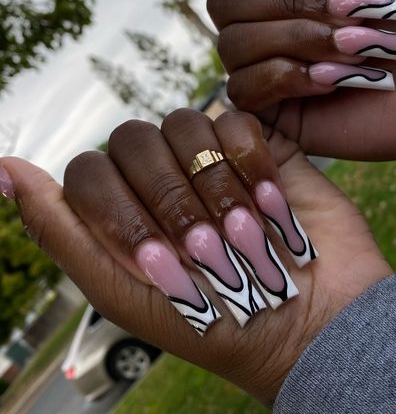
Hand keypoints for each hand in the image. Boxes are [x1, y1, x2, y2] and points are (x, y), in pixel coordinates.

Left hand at [0, 110, 390, 404]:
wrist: (314, 324)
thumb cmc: (216, 323)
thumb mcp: (122, 292)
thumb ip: (61, 231)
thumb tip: (2, 168)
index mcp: (124, 213)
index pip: (88, 170)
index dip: (119, 209)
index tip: (157, 259)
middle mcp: (160, 179)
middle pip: (132, 139)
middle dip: (170, 198)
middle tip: (207, 249)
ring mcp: (208, 159)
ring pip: (183, 124)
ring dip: (212, 184)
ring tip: (244, 230)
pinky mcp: (255, 146)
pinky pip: (234, 121)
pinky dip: (250, 162)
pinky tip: (270, 200)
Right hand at [193, 0, 395, 159]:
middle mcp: (257, 26)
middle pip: (221, 3)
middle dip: (289, 2)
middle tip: (348, 10)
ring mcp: (264, 69)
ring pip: (231, 46)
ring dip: (297, 38)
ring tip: (351, 48)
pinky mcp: (274, 111)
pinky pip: (244, 89)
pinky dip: (289, 77)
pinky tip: (331, 81)